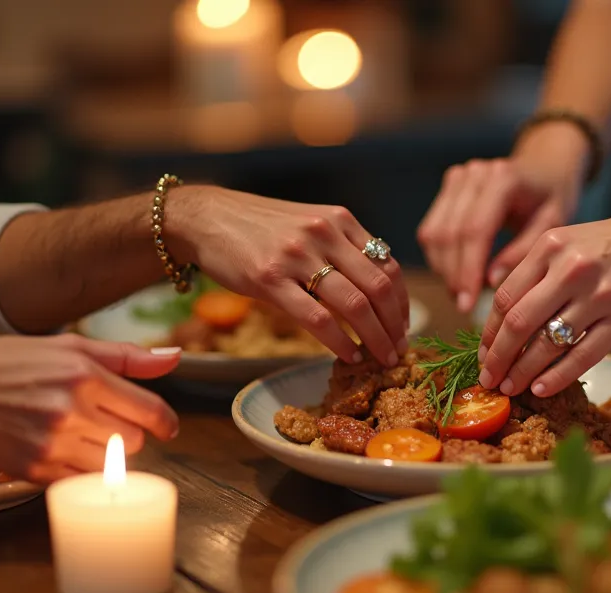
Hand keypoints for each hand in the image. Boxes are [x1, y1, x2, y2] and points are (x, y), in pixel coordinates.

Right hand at [0, 334, 180, 482]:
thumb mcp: (70, 347)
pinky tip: (62, 452)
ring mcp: (53, 444)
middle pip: (133, 442)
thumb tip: (174, 358)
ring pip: (110, 467)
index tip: (166, 427)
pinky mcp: (34, 470)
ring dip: (104, 456)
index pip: (150, 411)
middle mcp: (72, 411)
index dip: (165, 423)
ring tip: (78, 436)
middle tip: (104, 423)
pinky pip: (80, 482)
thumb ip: (127, 357)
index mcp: (86, 376)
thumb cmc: (10, 362)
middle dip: (126, 434)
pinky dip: (79, 472)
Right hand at [171, 186, 409, 366]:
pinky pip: (317, 318)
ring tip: (382, 357)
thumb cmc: (260, 227)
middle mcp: (325, 234)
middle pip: (379, 287)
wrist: (207, 217)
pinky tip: (348, 355)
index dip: (403, 301)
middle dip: (395, 325)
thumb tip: (376, 289)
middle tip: (399, 349)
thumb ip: (342, 248)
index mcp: (340, 220)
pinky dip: (340, 342)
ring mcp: (298, 256)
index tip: (403, 326)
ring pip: (354, 305)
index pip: (387, 264)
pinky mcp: (270, 279)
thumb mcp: (310, 224)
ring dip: (375, 338)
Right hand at [416, 124, 587, 312]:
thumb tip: (490, 282)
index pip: (474, 231)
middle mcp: (475, 173)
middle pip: (449, 233)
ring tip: (461, 294)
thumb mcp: (552, 227)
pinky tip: (457, 274)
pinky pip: (432, 228)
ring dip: (443, 268)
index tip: (468, 304)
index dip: (468, 271)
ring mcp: (458, 176)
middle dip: (453, 275)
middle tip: (464, 306)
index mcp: (503, 179)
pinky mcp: (448, 185)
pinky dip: (439, 256)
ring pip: (433, 233)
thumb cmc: (553, 199)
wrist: (546, 166)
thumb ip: (523, 253)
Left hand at [476, 206, 610, 396]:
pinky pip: (583, 356)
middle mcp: (573, 269)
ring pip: (549, 344)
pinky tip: (541, 388)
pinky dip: (557, 377)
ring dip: (523, 372)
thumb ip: (533, 275)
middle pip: (520, 323)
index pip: (505, 297)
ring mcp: (601, 296)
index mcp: (550, 247)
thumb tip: (498, 327)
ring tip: (512, 387)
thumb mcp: (565, 244)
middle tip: (488, 378)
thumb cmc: (608, 245)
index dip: (489, 332)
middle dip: (498, 358)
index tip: (483, 354)